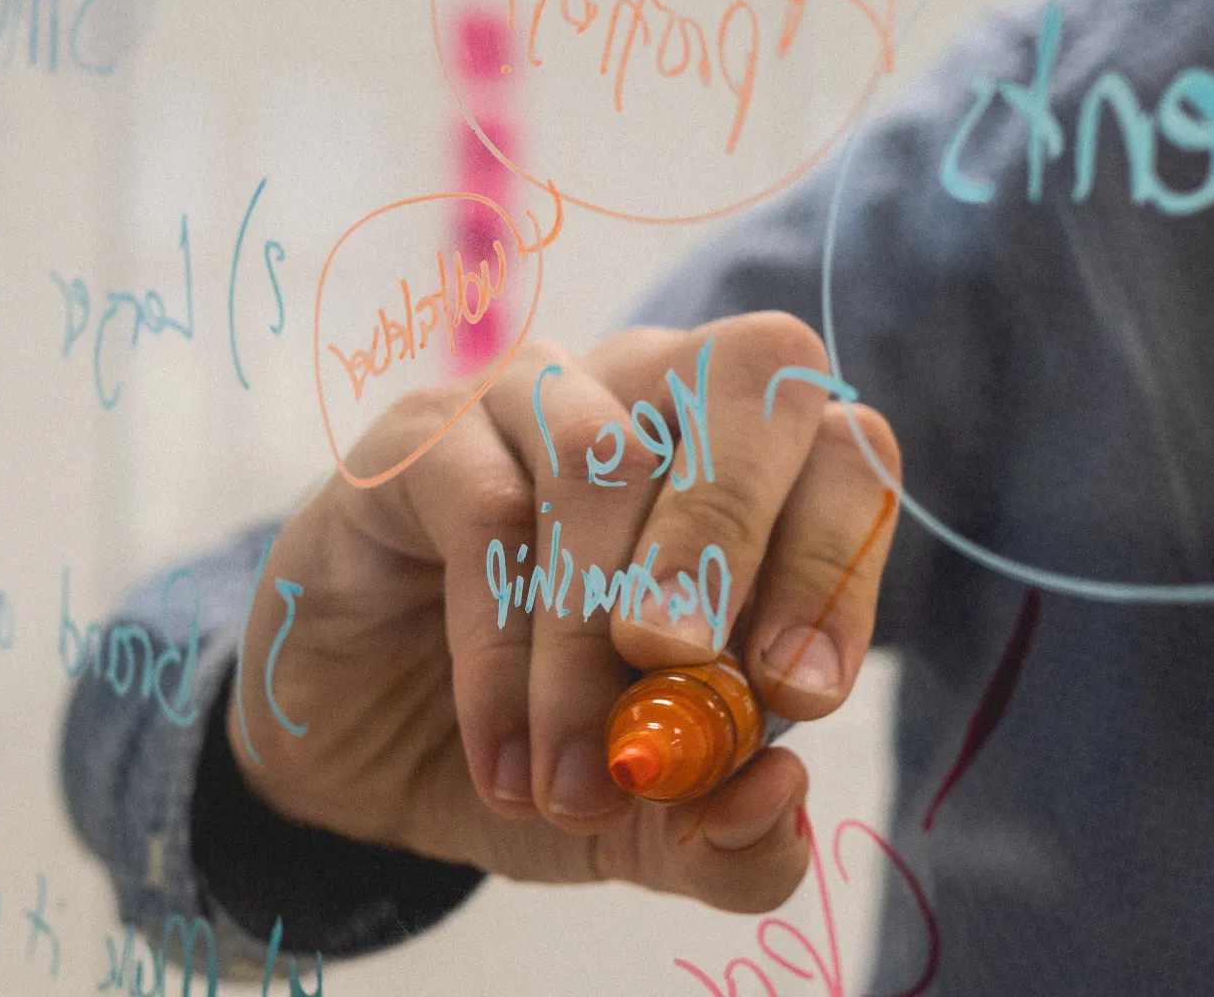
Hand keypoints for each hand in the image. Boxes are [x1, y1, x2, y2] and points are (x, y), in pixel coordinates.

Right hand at [229, 311, 901, 912]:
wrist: (365, 755)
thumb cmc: (543, 749)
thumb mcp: (653, 828)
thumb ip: (733, 839)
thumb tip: (781, 794)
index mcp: (757, 471)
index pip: (848, 452)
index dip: (838, 563)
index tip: (796, 699)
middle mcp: (662, 398)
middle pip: (752, 373)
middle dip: (731, 539)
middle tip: (680, 672)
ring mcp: (542, 398)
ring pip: (607, 459)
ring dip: (592, 641)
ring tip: (576, 785)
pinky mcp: (426, 436)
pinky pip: (486, 508)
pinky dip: (503, 652)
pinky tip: (504, 760)